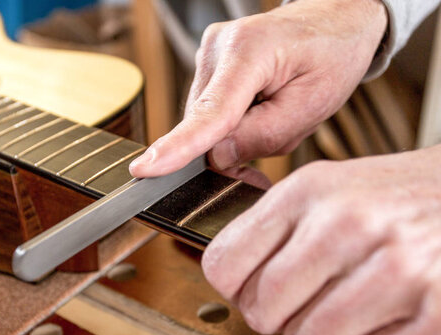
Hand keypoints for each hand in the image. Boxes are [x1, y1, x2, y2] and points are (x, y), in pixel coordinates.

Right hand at [129, 0, 386, 178]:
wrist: (335, 19)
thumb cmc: (332, 56)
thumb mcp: (311, 105)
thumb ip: (261, 136)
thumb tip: (215, 158)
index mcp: (251, 51)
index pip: (210, 112)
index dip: (178, 146)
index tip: (144, 170)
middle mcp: (218, 47)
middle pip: (204, 123)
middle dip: (231, 148)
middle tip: (270, 152)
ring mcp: (209, 53)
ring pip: (205, 121)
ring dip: (233, 134)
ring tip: (275, 116)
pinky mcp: (208, 64)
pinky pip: (209, 110)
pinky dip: (231, 123)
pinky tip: (260, 109)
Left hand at [202, 146, 440, 334]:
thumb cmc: (402, 198)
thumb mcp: (333, 186)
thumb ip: (280, 226)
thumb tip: (230, 278)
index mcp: (310, 190)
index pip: (224, 263)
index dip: (235, 290)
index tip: (254, 293)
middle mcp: (348, 224)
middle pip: (262, 311)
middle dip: (281, 320)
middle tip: (310, 308)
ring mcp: (398, 268)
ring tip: (352, 317)